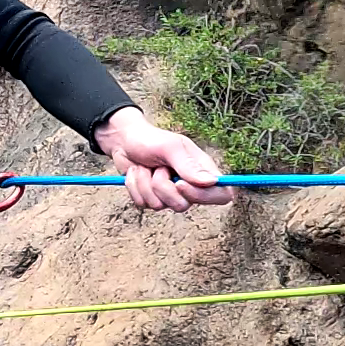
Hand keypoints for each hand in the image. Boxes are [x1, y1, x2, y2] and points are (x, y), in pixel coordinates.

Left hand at [94, 107, 235, 211]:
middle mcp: (189, 186)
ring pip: (159, 206)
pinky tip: (136, 173)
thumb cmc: (151, 139)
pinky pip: (142, 204)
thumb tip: (212, 182)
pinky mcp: (151, 198)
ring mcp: (168, 195)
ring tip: (145, 167)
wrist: (124, 141)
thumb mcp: (170, 147)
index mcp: (202, 171)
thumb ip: (188, 165)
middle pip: (183, 205)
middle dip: (163, 187)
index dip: (204, 197)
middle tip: (158, 168)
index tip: (180, 184)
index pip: (220, 195)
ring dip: (145, 184)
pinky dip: (134, 187)